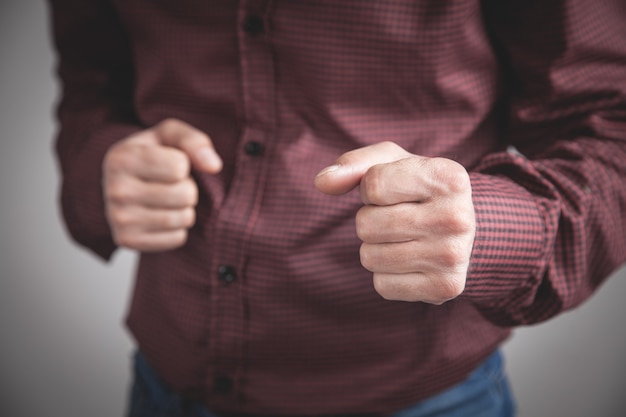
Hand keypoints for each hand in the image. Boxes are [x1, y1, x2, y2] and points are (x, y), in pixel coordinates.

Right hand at [103, 118, 222, 251]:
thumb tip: (214, 166)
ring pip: (183, 218)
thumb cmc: (152, 155)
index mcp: (121, 159)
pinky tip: (161, 216)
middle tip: (170, 184)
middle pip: (185, 195)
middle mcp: (116, 190)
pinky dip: (178, 229)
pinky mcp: (128, 241)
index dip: (183, 164)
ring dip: (185, 208)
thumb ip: (194, 141)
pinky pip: (178, 238)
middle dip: (187, 188)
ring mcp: (120, 220)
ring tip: (168, 199)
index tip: (168, 163)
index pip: (179, 167)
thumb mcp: (169, 136)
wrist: (122, 185)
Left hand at [315, 142, 474, 303]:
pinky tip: (411, 262)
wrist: (465, 231)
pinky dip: (386, 275)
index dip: (370, 190)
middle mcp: (458, 217)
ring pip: (370, 257)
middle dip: (370, 220)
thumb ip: (354, 165)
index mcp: (448, 178)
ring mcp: (453, 256)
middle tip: (397, 219)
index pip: (373, 184)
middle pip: (367, 224)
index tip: (392, 192)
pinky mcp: (444, 287)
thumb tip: (321, 181)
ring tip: (403, 239)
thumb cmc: (418, 189)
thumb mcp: (392, 164)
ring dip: (375, 248)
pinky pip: (382, 285)